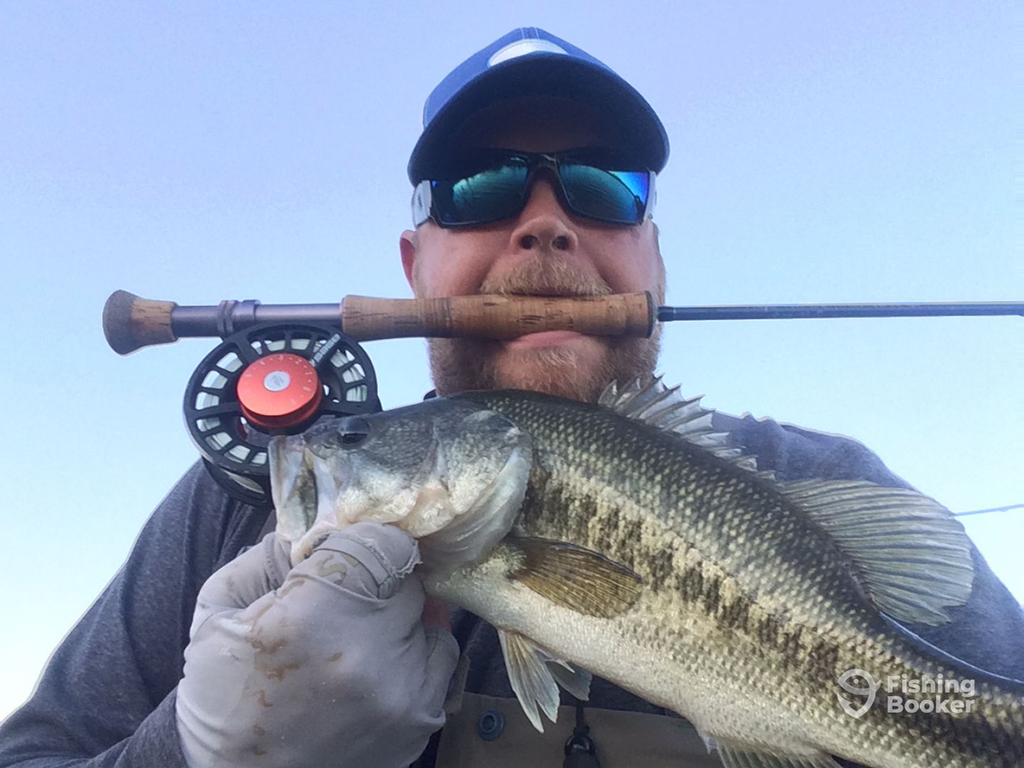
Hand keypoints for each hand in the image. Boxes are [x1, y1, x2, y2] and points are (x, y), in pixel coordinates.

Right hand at [175, 522, 458, 767]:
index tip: (345, 552)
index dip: (364, 540)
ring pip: (430, 616)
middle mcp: (367, 655)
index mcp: (311, 618)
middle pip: (408, 578)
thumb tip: (327, 517)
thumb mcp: (221, 607)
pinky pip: (440, 658)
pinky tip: (371, 670)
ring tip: (354, 642)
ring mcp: (403, 694)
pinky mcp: (421, 723)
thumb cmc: (223, 692)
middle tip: (343, 601)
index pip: (383, 541)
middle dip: (378, 579)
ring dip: (399, 619)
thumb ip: (274, 551)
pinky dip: (414, 655)